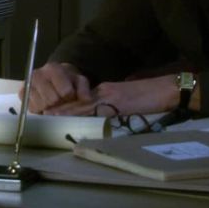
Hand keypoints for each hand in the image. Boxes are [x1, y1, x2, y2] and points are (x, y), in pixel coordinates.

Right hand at [19, 62, 91, 113]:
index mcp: (53, 68)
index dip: (70, 97)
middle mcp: (37, 74)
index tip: (70, 96)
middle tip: (61, 100)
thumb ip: (84, 88)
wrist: (52, 77)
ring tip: (52, 102)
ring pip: (42, 105)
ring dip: (49, 107)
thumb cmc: (66, 80)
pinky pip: (32, 108)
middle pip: (52, 99)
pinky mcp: (22, 94)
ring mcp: (28, 84)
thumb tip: (85, 99)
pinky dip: (40, 109)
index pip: (64, 91)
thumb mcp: (78, 81)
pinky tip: (44, 104)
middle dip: (59, 103)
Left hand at [44, 75, 179, 116]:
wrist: (167, 89)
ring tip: (49, 116)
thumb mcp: (126, 101)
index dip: (65, 105)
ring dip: (66, 111)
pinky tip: (73, 119)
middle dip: (60, 108)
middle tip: (41, 114)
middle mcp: (104, 91)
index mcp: (105, 91)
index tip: (50, 111)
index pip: (81, 99)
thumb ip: (111, 106)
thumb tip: (100, 116)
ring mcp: (110, 96)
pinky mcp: (119, 102)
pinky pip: (98, 109)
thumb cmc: (150, 96)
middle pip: (77, 101)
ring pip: (83, 104)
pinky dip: (84, 114)